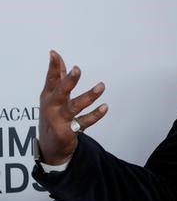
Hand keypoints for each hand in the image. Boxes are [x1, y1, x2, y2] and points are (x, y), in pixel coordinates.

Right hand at [38, 50, 108, 164]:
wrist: (50, 146)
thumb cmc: (52, 116)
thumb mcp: (51, 96)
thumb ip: (57, 77)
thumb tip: (57, 56)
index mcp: (48, 96)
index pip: (51, 79)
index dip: (53, 66)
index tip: (54, 54)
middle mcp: (52, 107)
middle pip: (60, 92)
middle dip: (68, 81)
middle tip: (77, 68)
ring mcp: (59, 120)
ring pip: (74, 107)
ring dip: (88, 96)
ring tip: (101, 86)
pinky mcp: (68, 131)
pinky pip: (84, 122)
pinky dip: (95, 115)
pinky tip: (105, 107)